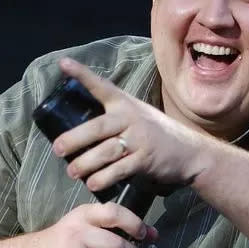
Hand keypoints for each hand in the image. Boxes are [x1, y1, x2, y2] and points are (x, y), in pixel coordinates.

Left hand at [52, 58, 206, 192]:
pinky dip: (103, 178)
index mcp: (125, 104)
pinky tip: (92, 184)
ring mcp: (139, 139)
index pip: (101, 86)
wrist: (190, 152)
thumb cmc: (156, 134)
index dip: (81, 74)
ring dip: (85, 163)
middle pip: (96, 127)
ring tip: (72, 172)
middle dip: (74, 139)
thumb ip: (114, 118)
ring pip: (105, 151)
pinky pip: (119, 169)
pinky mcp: (145, 159)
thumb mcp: (138, 116)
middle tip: (58, 149)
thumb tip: (77, 132)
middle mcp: (130, 118)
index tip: (63, 63)